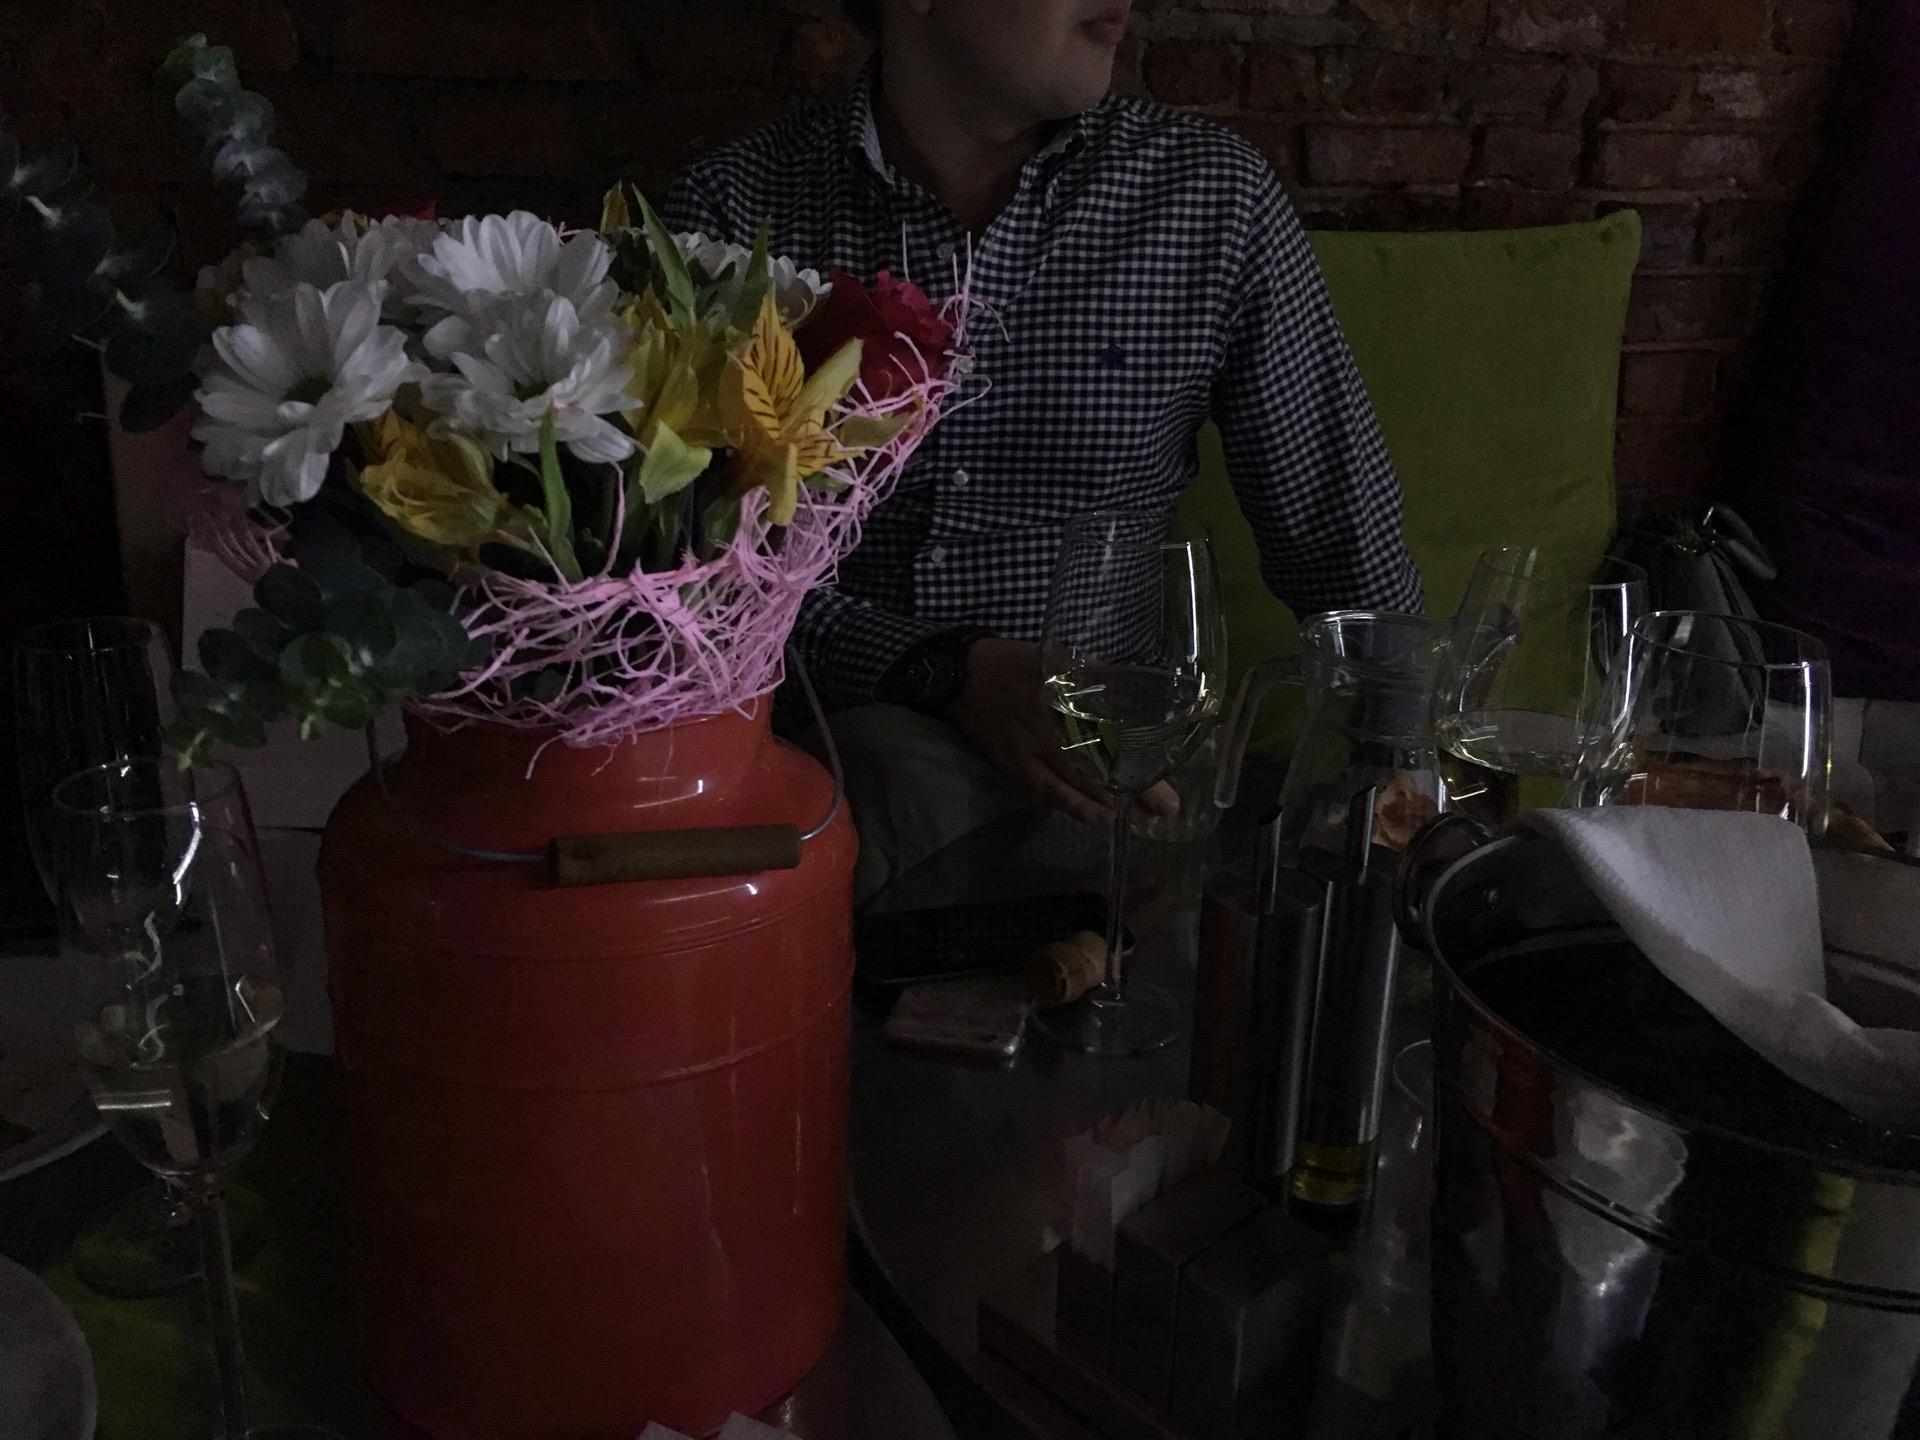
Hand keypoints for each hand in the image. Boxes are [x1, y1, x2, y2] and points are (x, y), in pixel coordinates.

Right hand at [947, 638, 1178, 827]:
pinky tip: (1091, 817)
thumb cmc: (1014, 662)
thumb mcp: (1057, 659)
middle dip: (1130, 795)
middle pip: (1095, 771)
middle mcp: (1049, 733)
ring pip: (1069, 789)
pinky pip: (1042, 792)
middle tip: (1161, 814)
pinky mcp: (1012, 765)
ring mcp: (1028, 754)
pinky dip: (1067, 805)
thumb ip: (1096, 674)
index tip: (1165, 786)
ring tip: (1132, 821)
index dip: (1138, 767)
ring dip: (1101, 807)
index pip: (1112, 741)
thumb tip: (1137, 687)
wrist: (959, 675)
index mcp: (1064, 702)